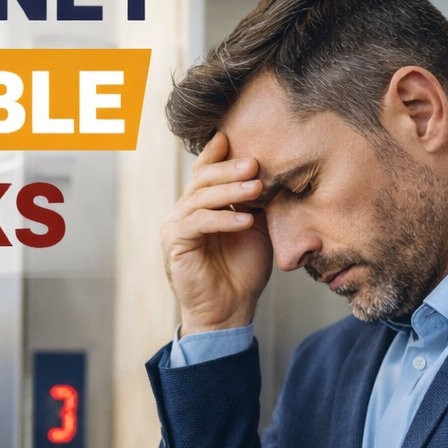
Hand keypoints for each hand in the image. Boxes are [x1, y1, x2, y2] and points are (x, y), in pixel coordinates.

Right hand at [159, 131, 273, 333]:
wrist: (229, 310)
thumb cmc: (243, 271)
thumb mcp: (256, 228)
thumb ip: (256, 201)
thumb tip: (272, 171)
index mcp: (201, 205)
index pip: (205, 171)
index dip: (217, 153)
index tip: (236, 138)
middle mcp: (183, 211)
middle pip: (202, 178)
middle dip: (229, 169)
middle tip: (255, 164)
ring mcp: (175, 226)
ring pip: (200, 198)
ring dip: (230, 191)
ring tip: (257, 189)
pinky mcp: (175, 244)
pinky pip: (197, 223)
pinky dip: (223, 219)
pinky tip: (246, 221)